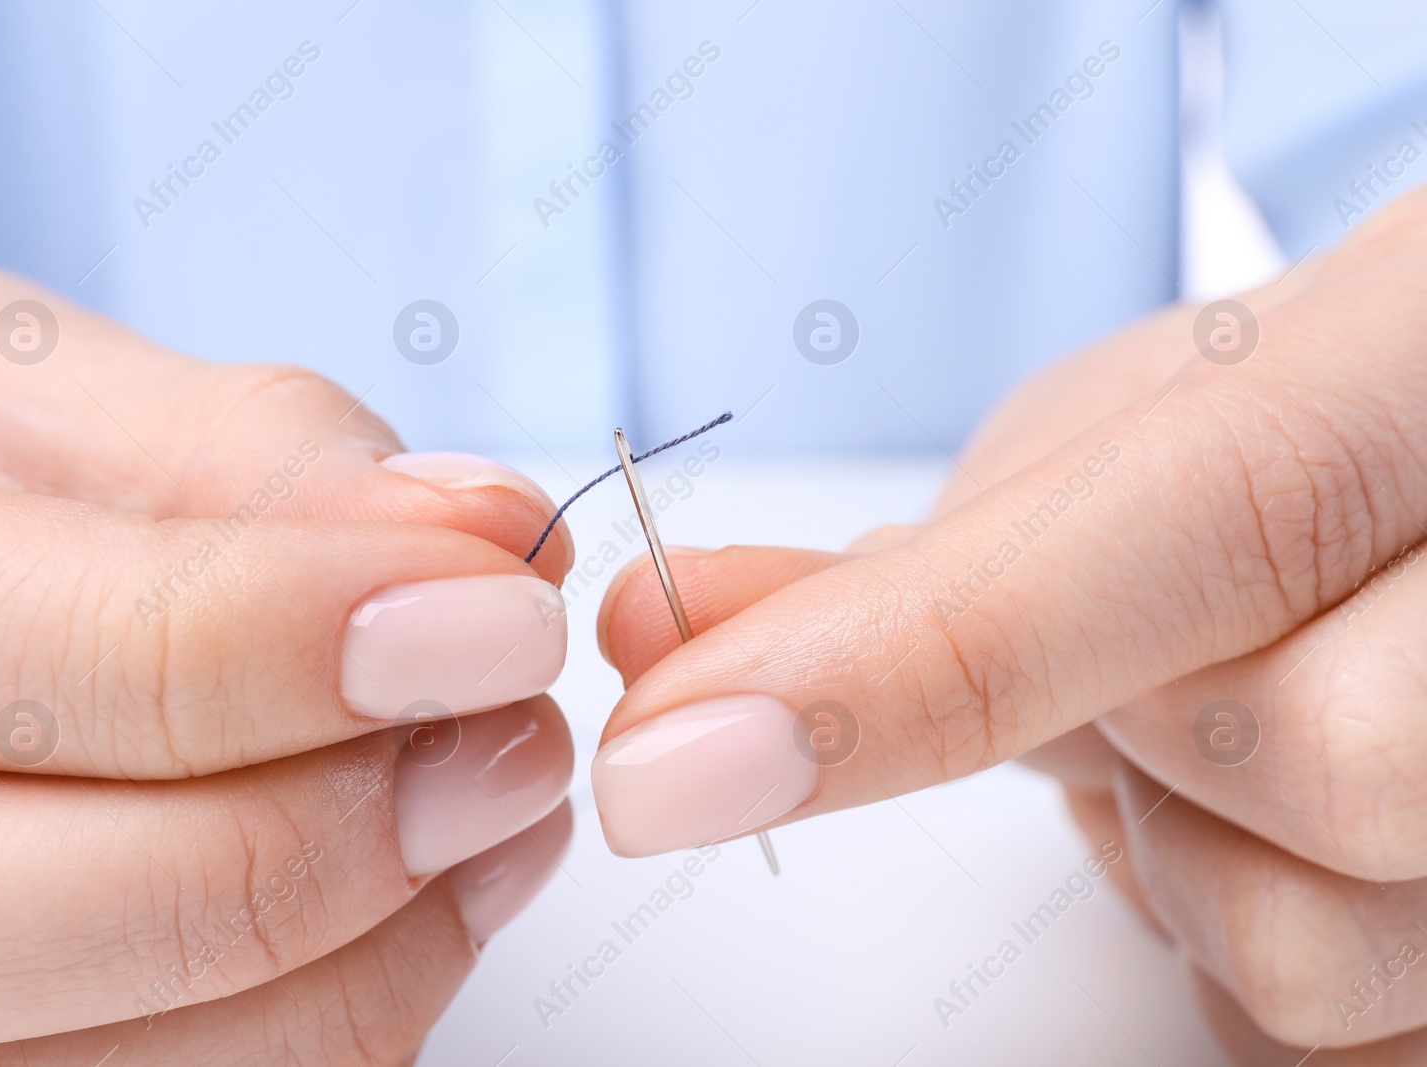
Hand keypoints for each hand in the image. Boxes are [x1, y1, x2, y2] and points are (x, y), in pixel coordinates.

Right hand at [0, 265, 573, 1065]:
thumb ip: (230, 449)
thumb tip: (467, 533)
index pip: (35, 674)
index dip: (298, 646)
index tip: (498, 606)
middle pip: (86, 918)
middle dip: (350, 824)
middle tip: (511, 729)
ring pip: (158, 1065)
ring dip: (381, 939)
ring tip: (475, 794)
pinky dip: (336, 1011)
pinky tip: (401, 892)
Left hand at [593, 185, 1426, 1056]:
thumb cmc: (1285, 428)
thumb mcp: (1114, 444)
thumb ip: (914, 552)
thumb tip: (663, 645)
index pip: (1218, 516)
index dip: (921, 653)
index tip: (678, 751)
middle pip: (1311, 762)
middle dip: (1135, 739)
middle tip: (1140, 670)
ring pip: (1304, 943)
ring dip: (1177, 859)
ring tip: (1216, 744)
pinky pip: (1323, 1040)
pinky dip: (1231, 949)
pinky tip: (1274, 830)